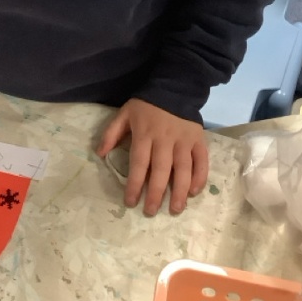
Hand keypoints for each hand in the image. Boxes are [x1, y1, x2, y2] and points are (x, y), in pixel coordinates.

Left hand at [96, 99, 207, 215]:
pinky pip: (201, 161)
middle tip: (151, 212)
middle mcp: (165, 139)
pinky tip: (193, 192)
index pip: (139, 163)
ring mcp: (184, 140)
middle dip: (155, 193)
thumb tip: (99, 154)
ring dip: (179, 191)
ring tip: (175, 209)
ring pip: (183, 169)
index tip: (130, 202)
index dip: (134, 184)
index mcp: (145, 133)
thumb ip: (111, 133)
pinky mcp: (199, 140)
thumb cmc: (146, 105)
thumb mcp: (124, 113)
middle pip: (161, 170)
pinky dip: (199, 177)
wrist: (174, 88)